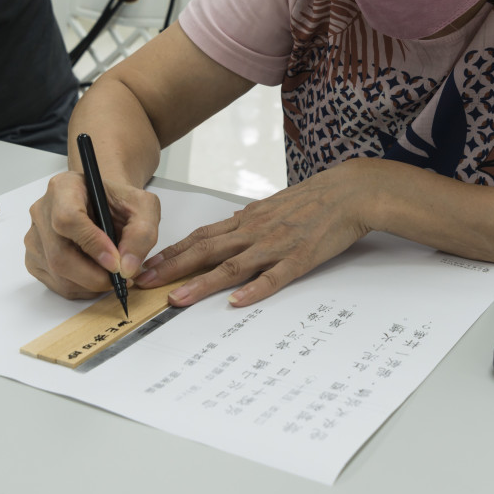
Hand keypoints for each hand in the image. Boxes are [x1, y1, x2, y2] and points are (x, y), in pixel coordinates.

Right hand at [24, 170, 160, 298]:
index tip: (116, 261)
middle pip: (59, 255)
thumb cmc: (119, 202)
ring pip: (58, 274)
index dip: (93, 245)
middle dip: (95, 275)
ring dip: (91, 284)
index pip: (68, 219)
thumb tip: (127, 268)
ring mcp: (35, 237)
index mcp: (64, 188)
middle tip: (121, 277)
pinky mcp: (34, 259)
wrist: (104, 205)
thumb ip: (142, 233)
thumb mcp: (143, 207)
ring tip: (112, 273)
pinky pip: (56, 284)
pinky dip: (82, 288)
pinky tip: (97, 275)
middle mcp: (42, 212)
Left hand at [134, 159, 376, 306]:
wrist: (349, 191)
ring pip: (232, 266)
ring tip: (178, 299)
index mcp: (247, 220)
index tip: (148, 264)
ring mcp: (276, 245)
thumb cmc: (314, 198)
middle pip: (206, 251)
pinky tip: (237, 302)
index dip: (172, 252)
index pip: (201, 237)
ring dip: (202, 283)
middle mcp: (255, 232)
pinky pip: (274, 276)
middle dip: (172, 268)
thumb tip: (233, 223)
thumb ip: (252, 218)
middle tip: (145, 282)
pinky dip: (254, 289)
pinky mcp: (299, 258)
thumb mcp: (274, 205)